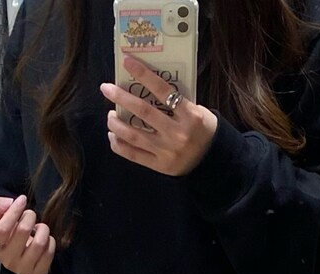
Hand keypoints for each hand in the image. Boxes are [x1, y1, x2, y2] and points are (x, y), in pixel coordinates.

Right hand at [0, 195, 55, 273]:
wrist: (18, 257)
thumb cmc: (8, 235)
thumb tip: (10, 202)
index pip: (2, 229)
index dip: (14, 212)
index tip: (22, 200)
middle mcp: (7, 260)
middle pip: (23, 231)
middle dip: (30, 216)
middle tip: (30, 216)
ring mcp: (22, 269)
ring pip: (39, 242)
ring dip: (42, 229)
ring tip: (38, 229)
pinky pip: (49, 252)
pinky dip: (50, 241)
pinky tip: (44, 241)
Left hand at [101, 57, 216, 176]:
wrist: (212, 160)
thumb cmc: (202, 129)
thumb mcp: (198, 110)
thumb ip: (177, 101)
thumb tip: (147, 85)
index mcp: (190, 115)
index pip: (163, 90)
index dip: (143, 74)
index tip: (127, 61)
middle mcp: (177, 134)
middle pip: (143, 111)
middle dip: (121, 97)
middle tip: (106, 88)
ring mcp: (167, 151)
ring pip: (134, 135)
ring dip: (116, 124)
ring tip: (110, 116)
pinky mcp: (160, 166)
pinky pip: (134, 155)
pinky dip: (119, 145)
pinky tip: (113, 136)